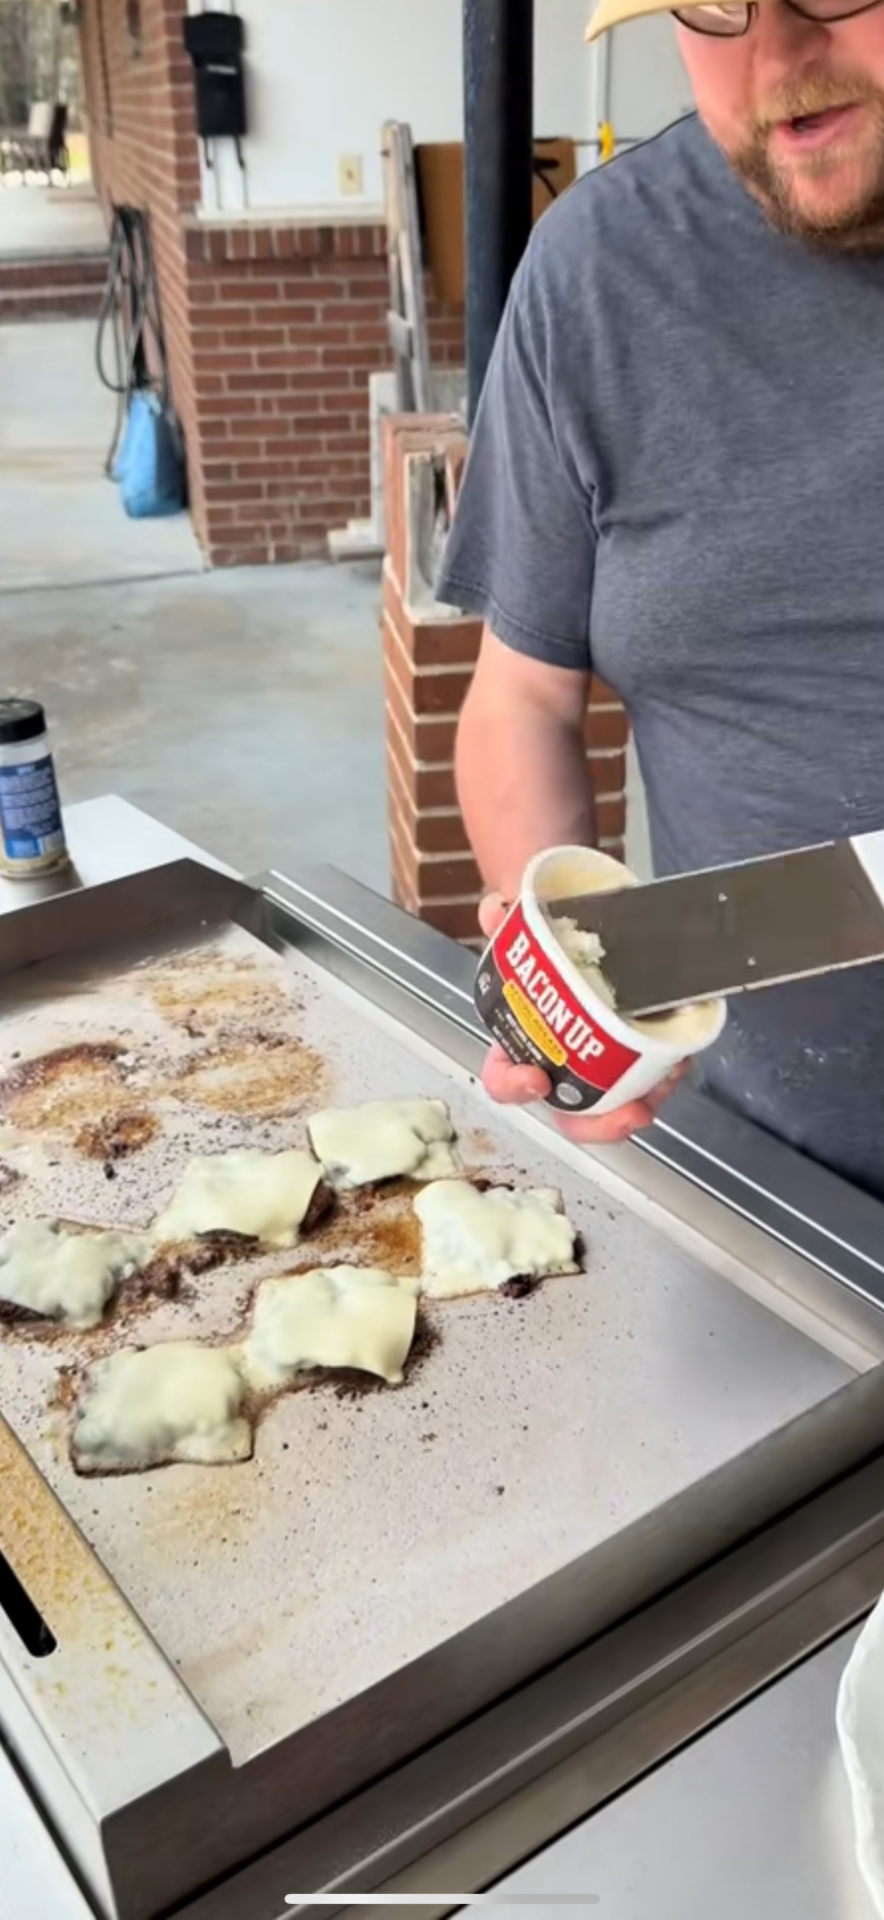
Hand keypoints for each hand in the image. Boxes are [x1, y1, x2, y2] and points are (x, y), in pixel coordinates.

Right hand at [477, 892, 685, 1145]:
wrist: (589, 921)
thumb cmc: (551, 936)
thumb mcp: (529, 920)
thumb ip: (508, 914)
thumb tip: (496, 911)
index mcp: (522, 1039)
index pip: (504, 1077)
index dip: (514, 1086)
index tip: (535, 1079)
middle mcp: (560, 1060)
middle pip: (570, 1112)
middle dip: (597, 1123)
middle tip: (627, 1114)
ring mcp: (601, 1060)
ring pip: (616, 1101)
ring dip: (642, 1100)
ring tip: (666, 1076)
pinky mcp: (639, 1051)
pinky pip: (650, 1076)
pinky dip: (664, 1073)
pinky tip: (679, 1057)